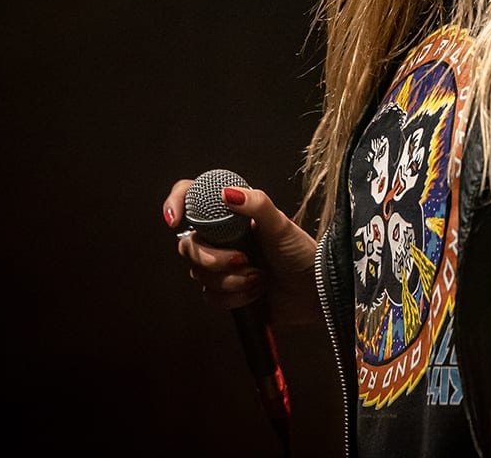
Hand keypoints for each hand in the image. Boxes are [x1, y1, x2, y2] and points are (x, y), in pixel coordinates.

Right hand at [163, 178, 321, 324]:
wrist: (314, 292)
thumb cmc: (302, 253)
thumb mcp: (281, 225)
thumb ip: (256, 204)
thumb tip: (228, 193)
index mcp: (231, 216)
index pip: (192, 199)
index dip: (176, 204)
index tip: (176, 219)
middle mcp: (222, 239)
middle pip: (189, 245)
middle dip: (214, 258)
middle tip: (244, 260)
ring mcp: (222, 266)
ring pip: (199, 274)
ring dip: (230, 280)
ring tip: (259, 278)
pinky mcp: (226, 292)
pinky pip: (211, 297)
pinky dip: (234, 297)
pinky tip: (256, 292)